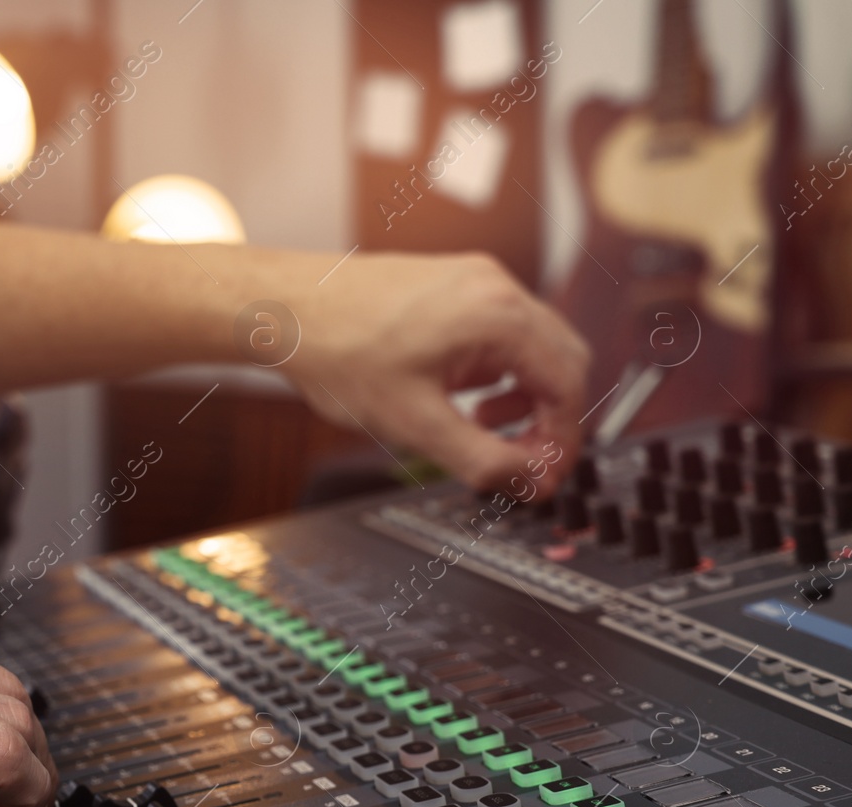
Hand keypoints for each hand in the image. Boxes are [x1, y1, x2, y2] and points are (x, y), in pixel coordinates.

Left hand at [280, 252, 590, 488]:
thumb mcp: (415, 424)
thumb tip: (529, 481)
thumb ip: (482, 458)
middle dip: (548, 414)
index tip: (544, 474)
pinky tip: (459, 393)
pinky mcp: (450, 284)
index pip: (567, 382)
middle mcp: (494, 286)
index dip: (562, 438)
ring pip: (531, 343)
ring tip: (484, 424)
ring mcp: (473, 279)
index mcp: (497, 314)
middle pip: (561, 357)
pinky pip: (499, 329)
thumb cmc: (337, 352)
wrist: (284, 308)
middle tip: (521, 456)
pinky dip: (496, 367)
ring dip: (523, 391)